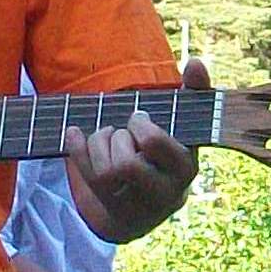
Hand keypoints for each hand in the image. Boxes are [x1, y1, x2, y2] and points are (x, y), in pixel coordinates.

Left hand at [65, 58, 202, 240]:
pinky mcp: (112, 209)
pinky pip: (87, 179)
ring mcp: (136, 206)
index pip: (153, 143)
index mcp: (185, 168)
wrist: (154, 201)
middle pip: (126, 164)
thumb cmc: (169, 150)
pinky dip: (77, 150)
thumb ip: (195, 92)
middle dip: (118, 138)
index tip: (138, 119)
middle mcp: (163, 193)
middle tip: (123, 132)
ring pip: (105, 174)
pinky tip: (75, 134)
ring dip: (99, 144)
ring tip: (108, 136)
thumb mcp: (186, 124)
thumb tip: (196, 62)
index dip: (139, 125)